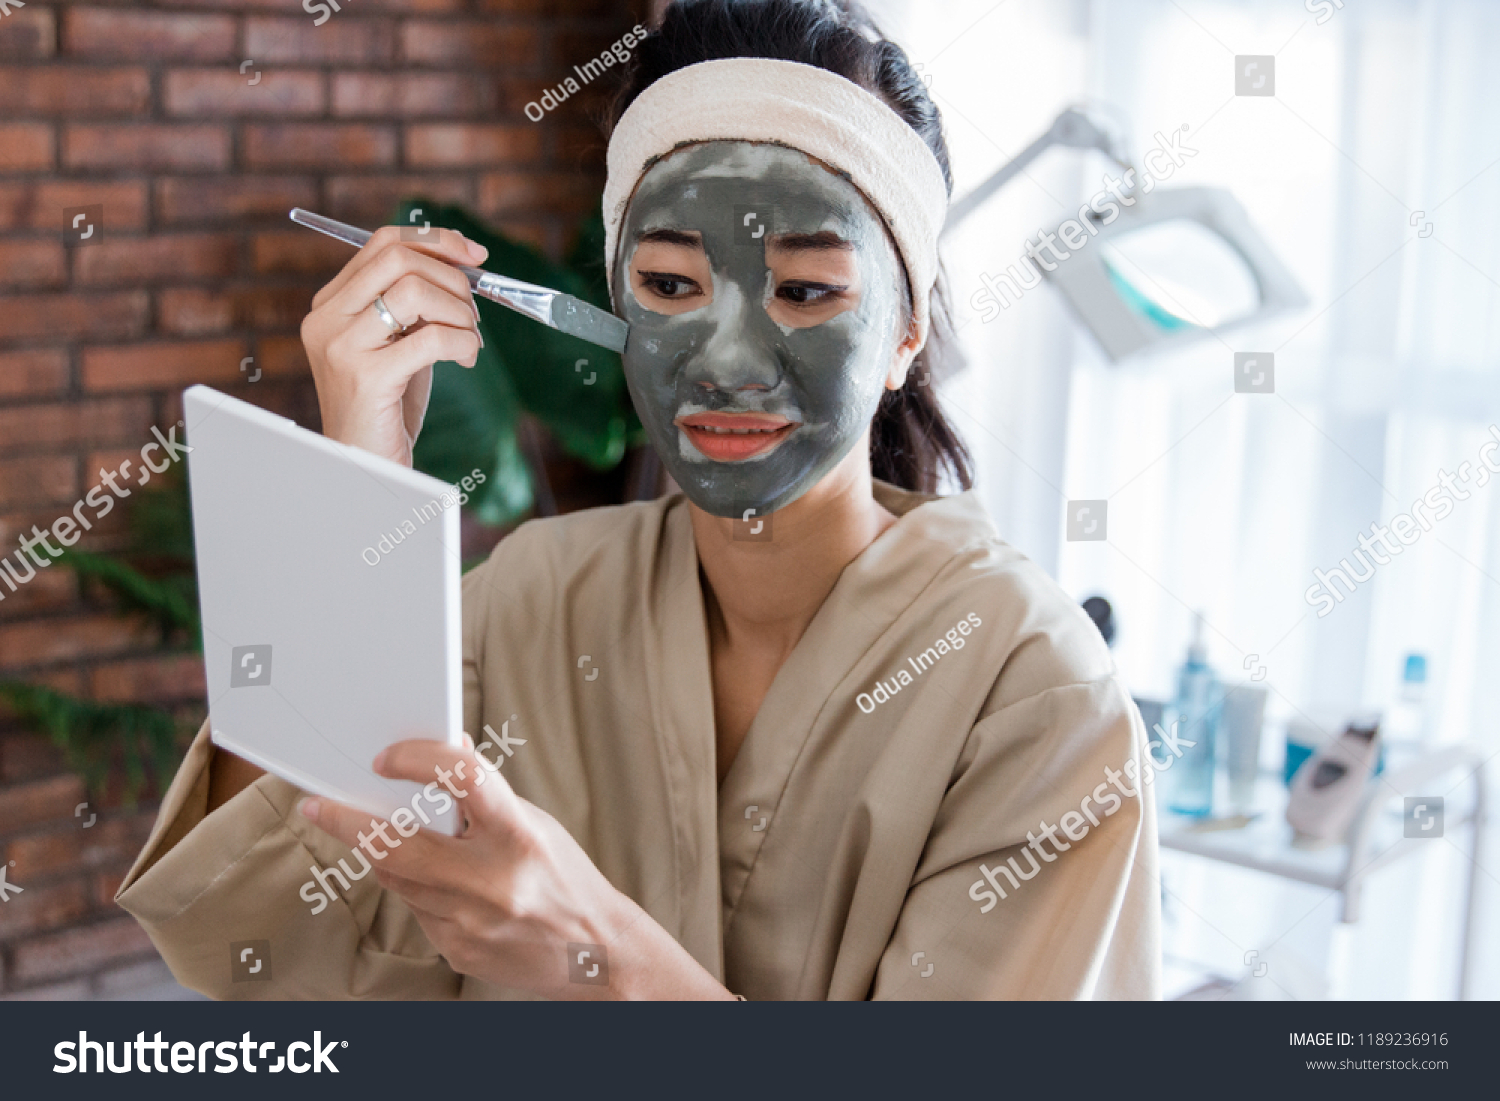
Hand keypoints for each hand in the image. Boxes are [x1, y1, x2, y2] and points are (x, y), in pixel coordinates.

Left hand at [297, 737, 731, 999]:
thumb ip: (486, 795)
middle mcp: (491, 880)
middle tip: (320, 804)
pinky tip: (437, 882)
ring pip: (399, 878)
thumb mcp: (535, 824)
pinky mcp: (456, 949)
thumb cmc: (568, 881)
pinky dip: (417, 889)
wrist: (595, 954)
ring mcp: (469, 921)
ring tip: (378, 834)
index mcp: (518, 836)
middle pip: (398, 844)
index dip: (418, 759)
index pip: (461, 779)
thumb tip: (448, 749)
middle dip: (349, 821)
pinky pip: (417, 909)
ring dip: (384, 852)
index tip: (386, 758)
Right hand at [300, 226, 486, 466]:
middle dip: (452, 278)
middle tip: (472, 313)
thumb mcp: (397, 342)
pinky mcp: (366, 377)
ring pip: (416, 291)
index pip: (383, 244)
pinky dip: (464, 343)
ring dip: (459, 313)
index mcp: (330, 304)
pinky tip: (467, 360)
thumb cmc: (387, 404)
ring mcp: (341, 347)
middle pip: (399, 259)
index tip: (474, 257)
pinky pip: (433, 337)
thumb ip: (415, 303)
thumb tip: (462, 259)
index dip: (436, 242)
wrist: (365, 465)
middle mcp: (327, 319)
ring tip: (469, 342)